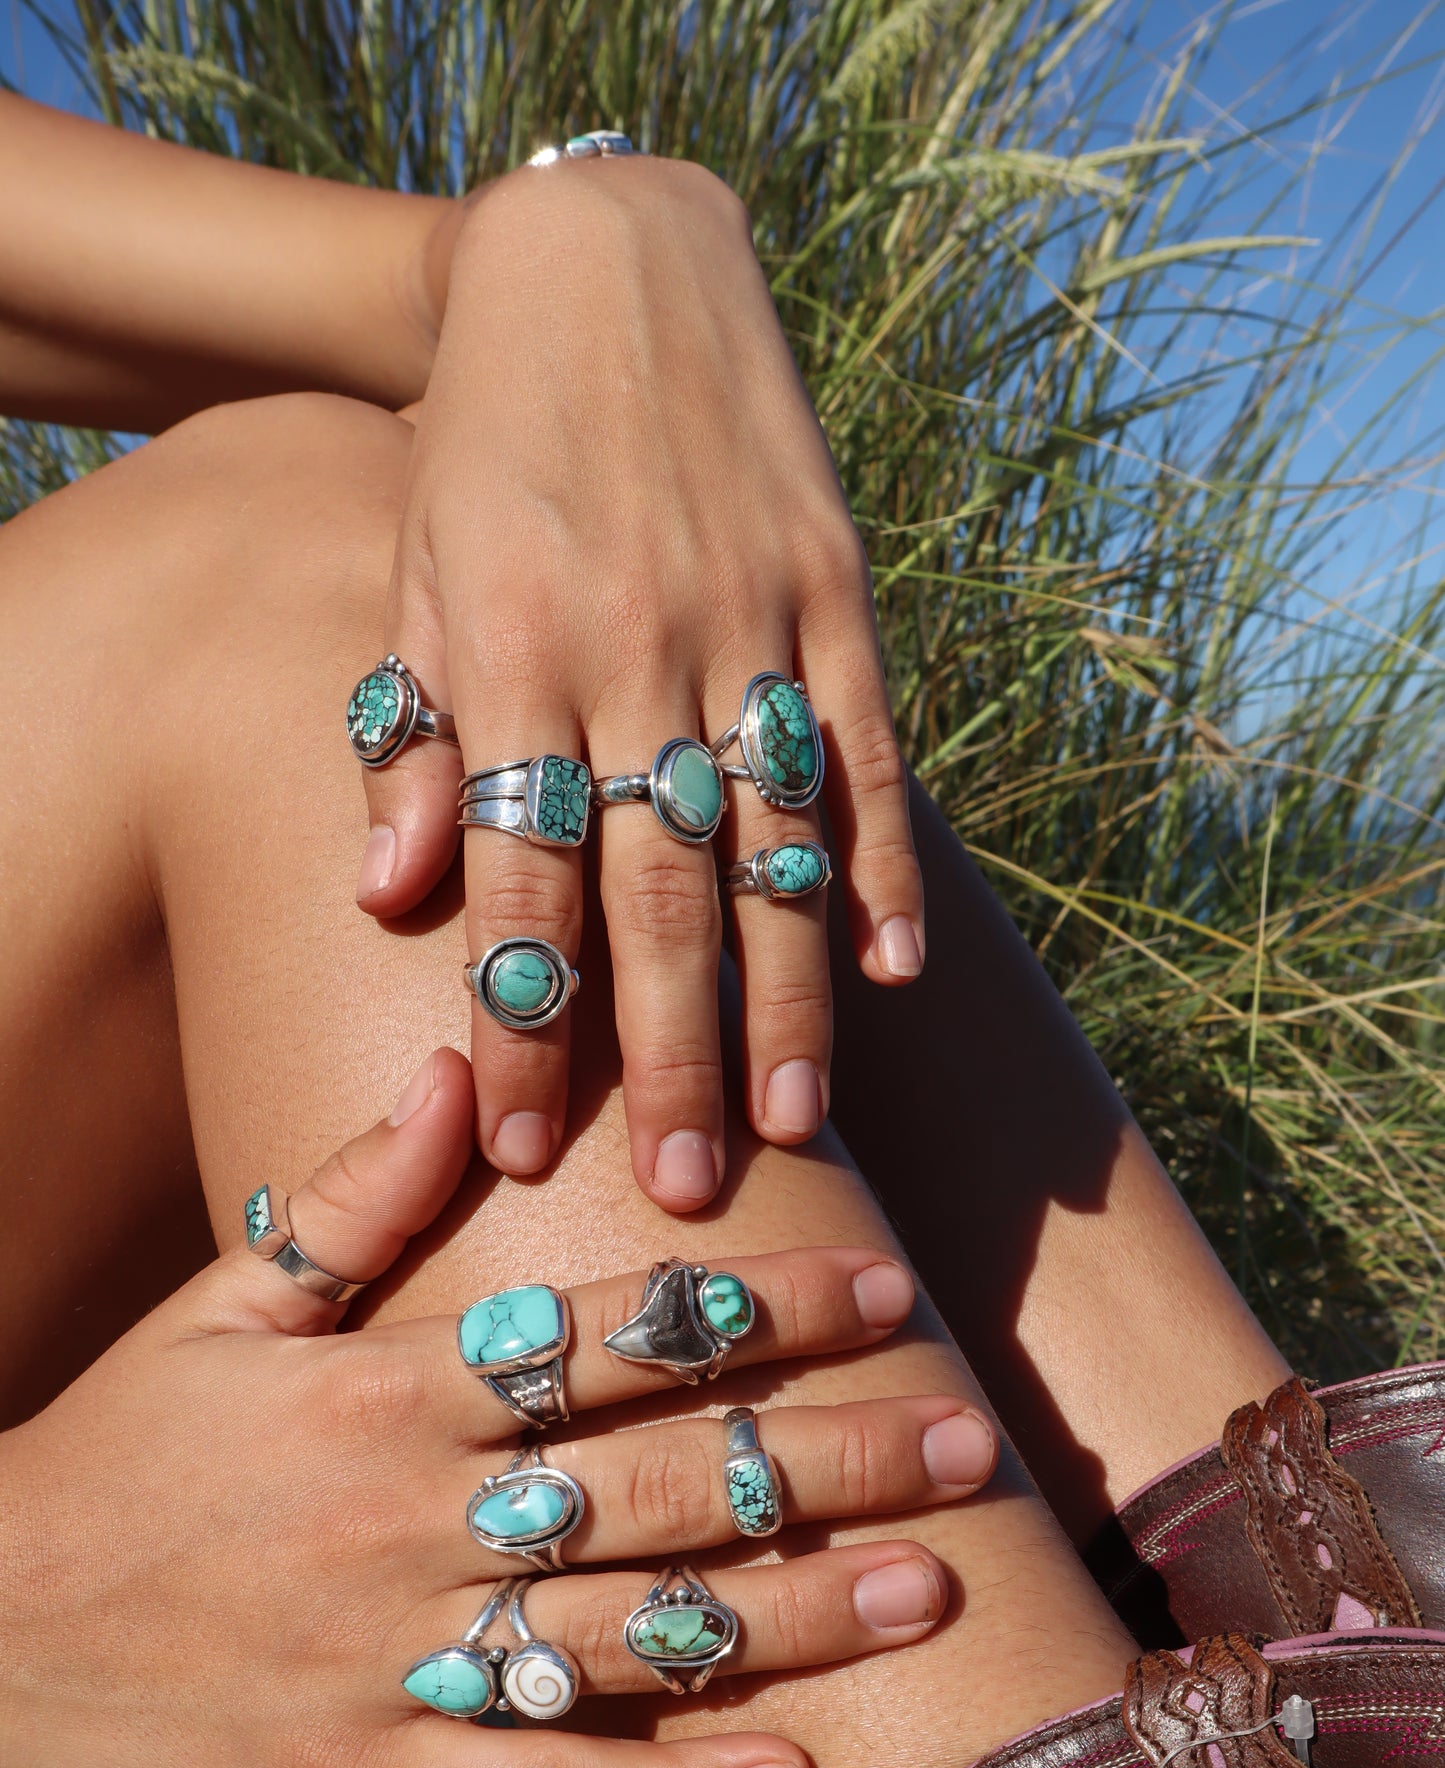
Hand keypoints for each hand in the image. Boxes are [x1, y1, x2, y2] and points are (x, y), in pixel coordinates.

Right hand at [0, 1052, 983, 1767]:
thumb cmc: (119, 1454)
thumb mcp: (218, 1307)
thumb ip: (353, 1196)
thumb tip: (467, 1068)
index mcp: (384, 1389)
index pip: (610, 1331)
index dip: (760, 1303)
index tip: (885, 1283)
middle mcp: (408, 1516)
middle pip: (657, 1475)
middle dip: (826, 1454)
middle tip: (967, 1438)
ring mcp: (397, 1656)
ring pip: (631, 1627)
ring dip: (794, 1612)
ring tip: (931, 1590)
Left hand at [357, 154, 923, 1208]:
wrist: (606, 260)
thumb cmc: (484, 445)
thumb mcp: (412, 573)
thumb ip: (411, 734)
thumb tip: (391, 895)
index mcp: (514, 655)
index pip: (518, 878)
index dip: (522, 1020)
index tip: (523, 1147)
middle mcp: (636, 650)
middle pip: (655, 890)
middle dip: (665, 1051)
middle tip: (679, 1191)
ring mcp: (749, 619)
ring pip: (770, 843)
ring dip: (782, 996)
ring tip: (788, 1127)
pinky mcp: (834, 588)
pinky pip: (863, 750)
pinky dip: (882, 864)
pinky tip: (895, 974)